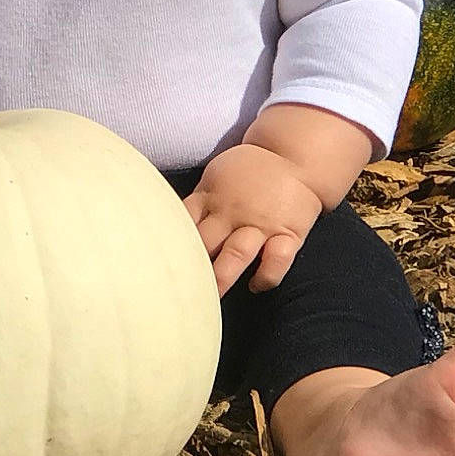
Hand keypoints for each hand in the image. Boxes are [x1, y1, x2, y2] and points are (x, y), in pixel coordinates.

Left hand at [183, 143, 323, 295]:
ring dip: (223, 276)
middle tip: (180, 291)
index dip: (169, 243)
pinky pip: (278, 259)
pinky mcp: (288, 233)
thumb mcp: (215, 176)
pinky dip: (267, 276)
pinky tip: (255, 286)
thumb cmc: (249, 172)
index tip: (159, 265)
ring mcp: (260, 224)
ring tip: (212, 298)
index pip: (183, 221)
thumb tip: (170, 227)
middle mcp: (232, 212)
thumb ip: (197, 203)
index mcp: (210, 197)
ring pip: (237, 253)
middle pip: (205, 242)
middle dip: (192, 266)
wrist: (295, 157)